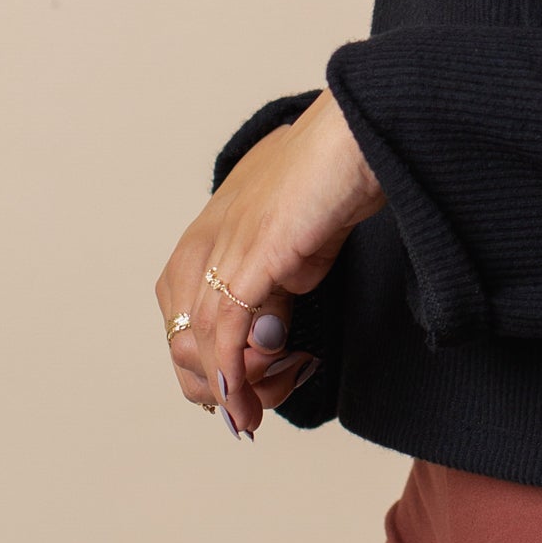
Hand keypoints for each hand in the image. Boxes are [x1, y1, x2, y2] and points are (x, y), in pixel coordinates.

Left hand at [155, 88, 385, 438]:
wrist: (360, 135)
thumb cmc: (337, 174)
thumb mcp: (293, 240)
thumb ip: (273, 283)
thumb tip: (265, 336)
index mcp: (208, 230)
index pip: (181, 318)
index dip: (209, 364)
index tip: (249, 386)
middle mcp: (203, 241)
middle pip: (181, 339)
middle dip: (218, 384)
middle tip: (263, 399)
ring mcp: (221, 250)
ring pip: (202, 346)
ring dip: (237, 388)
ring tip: (270, 401)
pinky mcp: (248, 262)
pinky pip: (225, 339)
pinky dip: (234, 380)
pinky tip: (248, 407)